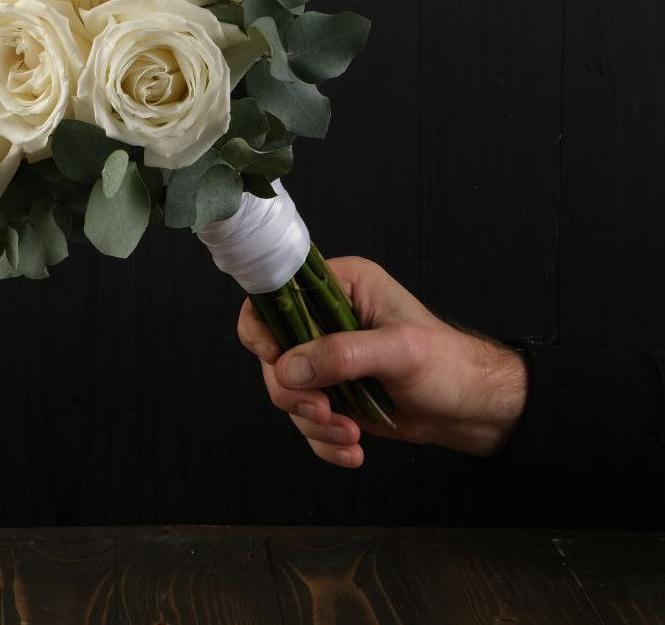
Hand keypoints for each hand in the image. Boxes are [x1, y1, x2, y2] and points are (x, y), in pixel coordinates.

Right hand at [237, 256, 527, 467]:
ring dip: (312, 421)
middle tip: (323, 410)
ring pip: (287, 390)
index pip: (279, 293)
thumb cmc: (448, 365)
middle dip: (294, 390)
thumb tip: (287, 368)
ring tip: (350, 435)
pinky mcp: (332, 393)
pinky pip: (306, 418)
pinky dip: (323, 439)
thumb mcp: (399, 351)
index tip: (272, 358)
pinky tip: (352, 451)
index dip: (263, 323)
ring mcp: (326, 358)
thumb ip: (342, 354)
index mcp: (341, 286)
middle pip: (274, 351)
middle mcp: (326, 318)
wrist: (473, 410)